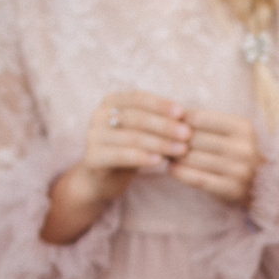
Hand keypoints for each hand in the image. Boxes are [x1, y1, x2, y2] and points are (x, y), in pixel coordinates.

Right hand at [76, 90, 190, 198]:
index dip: (160, 105)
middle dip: (164, 125)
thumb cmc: (129, 151)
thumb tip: (187, 116)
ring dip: (159, 143)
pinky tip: (159, 161)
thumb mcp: (142, 132)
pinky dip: (141, 157)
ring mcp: (92, 136)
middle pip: (135, 117)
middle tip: (187, 134)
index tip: (182, 113)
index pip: (138, 98)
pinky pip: (120, 156)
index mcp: (111, 102)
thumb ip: (157, 121)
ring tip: (181, 150)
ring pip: (130, 137)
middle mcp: (98, 115)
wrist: (101, 180)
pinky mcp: (91, 158)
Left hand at [167, 106, 260, 207]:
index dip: (178, 121)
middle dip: (173, 140)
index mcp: (242, 127)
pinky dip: (180, 173)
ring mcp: (240, 170)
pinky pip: (198, 179)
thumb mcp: (225, 130)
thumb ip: (202, 121)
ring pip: (193, 159)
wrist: (257, 181)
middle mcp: (243, 148)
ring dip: (173, 157)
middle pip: (194, 139)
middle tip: (158, 141)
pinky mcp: (232, 189)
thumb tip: (169, 114)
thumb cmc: (232, 149)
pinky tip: (171, 169)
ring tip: (163, 154)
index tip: (165, 124)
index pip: (199, 119)